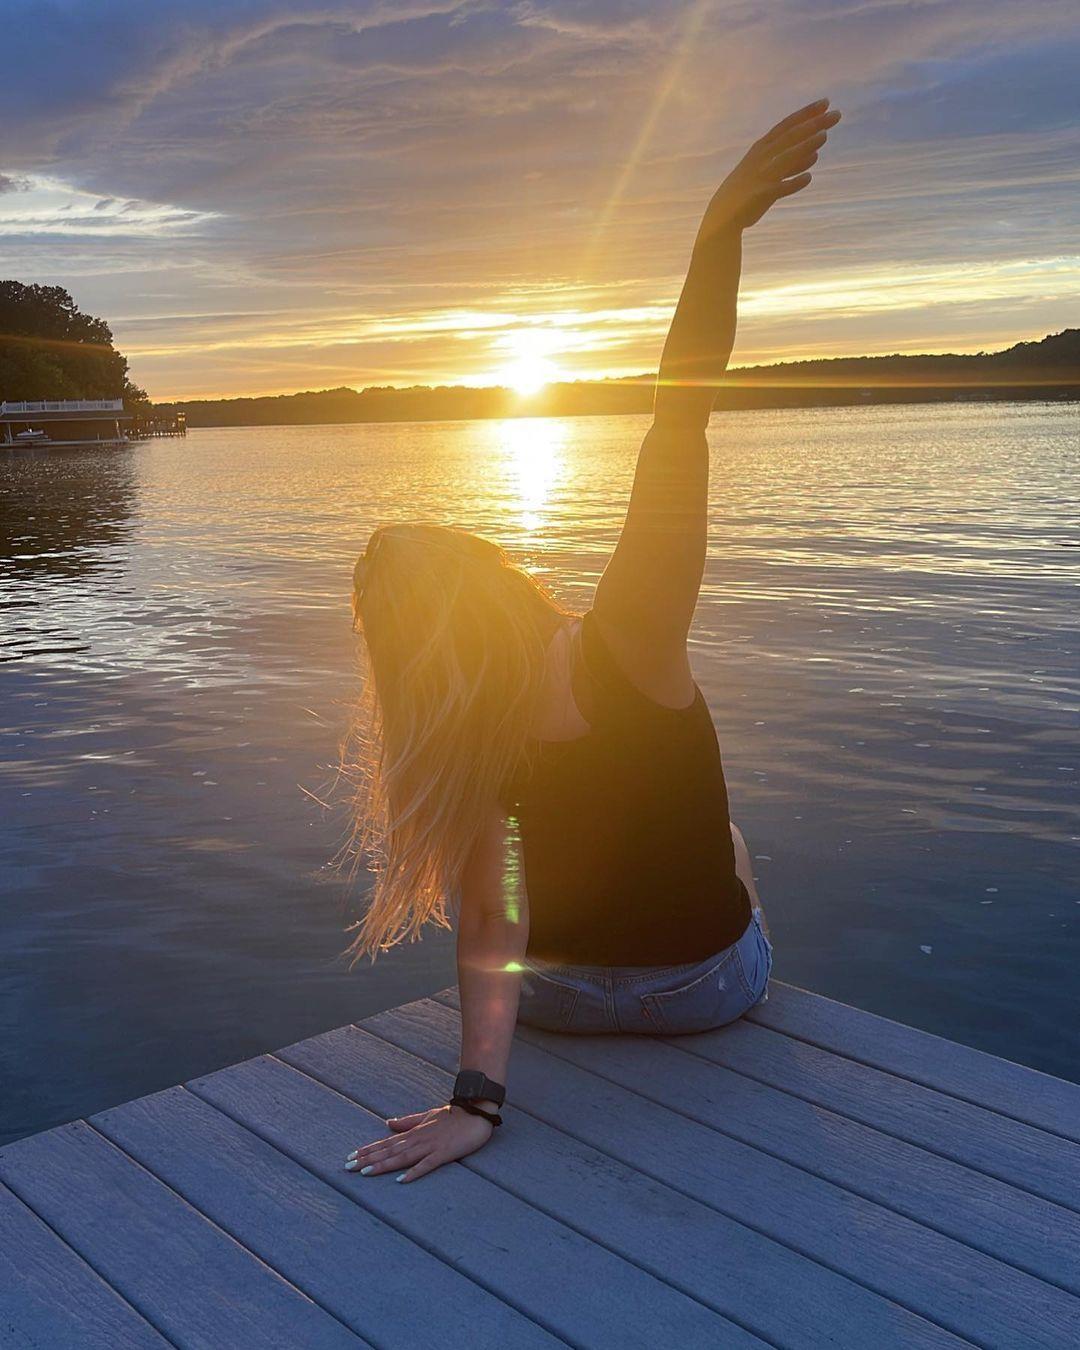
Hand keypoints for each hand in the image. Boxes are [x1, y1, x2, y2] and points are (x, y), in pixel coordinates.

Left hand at [345, 1103, 493, 1183]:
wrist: (476, 1110)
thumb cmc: (453, 1115)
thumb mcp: (427, 1116)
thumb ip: (408, 1121)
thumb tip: (388, 1122)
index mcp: (414, 1132)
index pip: (386, 1142)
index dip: (368, 1150)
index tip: (350, 1156)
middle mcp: (418, 1138)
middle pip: (389, 1150)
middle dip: (368, 1159)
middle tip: (347, 1167)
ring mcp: (430, 1146)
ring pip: (402, 1157)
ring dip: (383, 1165)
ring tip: (365, 1172)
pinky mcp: (444, 1153)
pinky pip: (426, 1165)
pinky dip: (413, 1172)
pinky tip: (400, 1180)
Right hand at [695, 97, 840, 242]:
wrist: (724, 211)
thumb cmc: (749, 186)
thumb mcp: (767, 167)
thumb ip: (791, 160)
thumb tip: (816, 152)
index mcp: (763, 147)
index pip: (788, 125)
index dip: (806, 113)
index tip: (826, 102)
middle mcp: (762, 157)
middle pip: (791, 137)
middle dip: (813, 124)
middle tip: (836, 114)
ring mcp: (762, 175)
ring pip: (786, 158)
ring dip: (805, 147)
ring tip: (824, 136)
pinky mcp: (761, 194)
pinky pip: (780, 188)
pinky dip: (793, 182)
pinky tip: (808, 178)